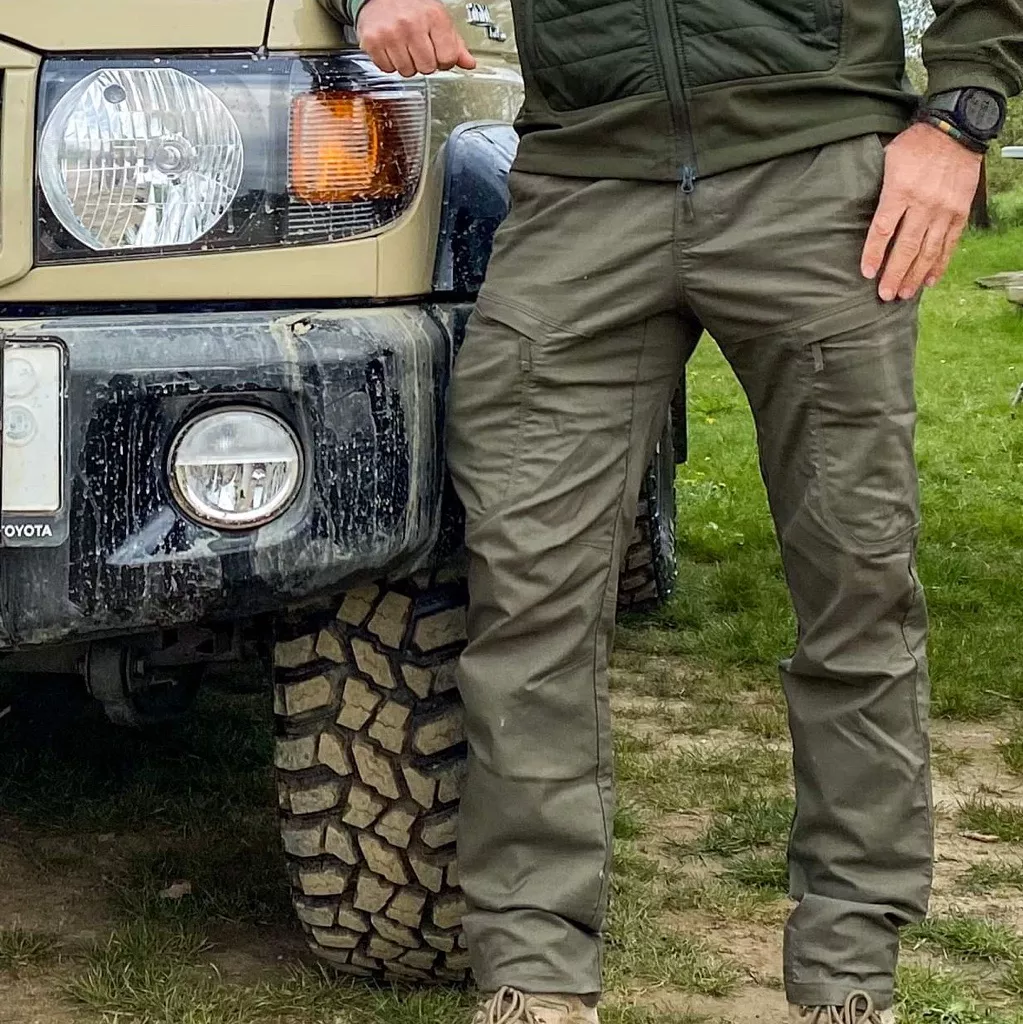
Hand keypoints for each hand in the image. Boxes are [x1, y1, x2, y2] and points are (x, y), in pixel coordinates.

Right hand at [357, 0, 476, 76]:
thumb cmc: (412, 7)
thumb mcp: (439, 20)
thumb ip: (456, 44)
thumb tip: (469, 64)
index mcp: (433, 17)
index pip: (447, 59)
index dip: (444, 61)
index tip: (438, 54)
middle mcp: (411, 24)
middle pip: (427, 68)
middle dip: (424, 63)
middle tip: (418, 49)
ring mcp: (391, 33)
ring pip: (407, 71)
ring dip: (407, 64)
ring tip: (404, 47)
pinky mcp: (373, 41)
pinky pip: (387, 69)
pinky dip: (389, 63)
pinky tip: (391, 48)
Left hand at [861, 123, 981, 300]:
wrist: (955, 130)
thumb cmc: (914, 145)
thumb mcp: (887, 160)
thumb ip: (876, 188)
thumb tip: (854, 209)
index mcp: (900, 190)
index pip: (883, 230)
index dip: (873, 254)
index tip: (866, 273)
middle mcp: (923, 203)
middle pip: (906, 247)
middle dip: (894, 274)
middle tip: (885, 295)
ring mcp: (944, 209)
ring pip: (928, 250)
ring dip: (915, 275)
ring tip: (904, 294)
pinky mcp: (960, 211)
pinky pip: (950, 243)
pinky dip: (940, 264)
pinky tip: (929, 280)